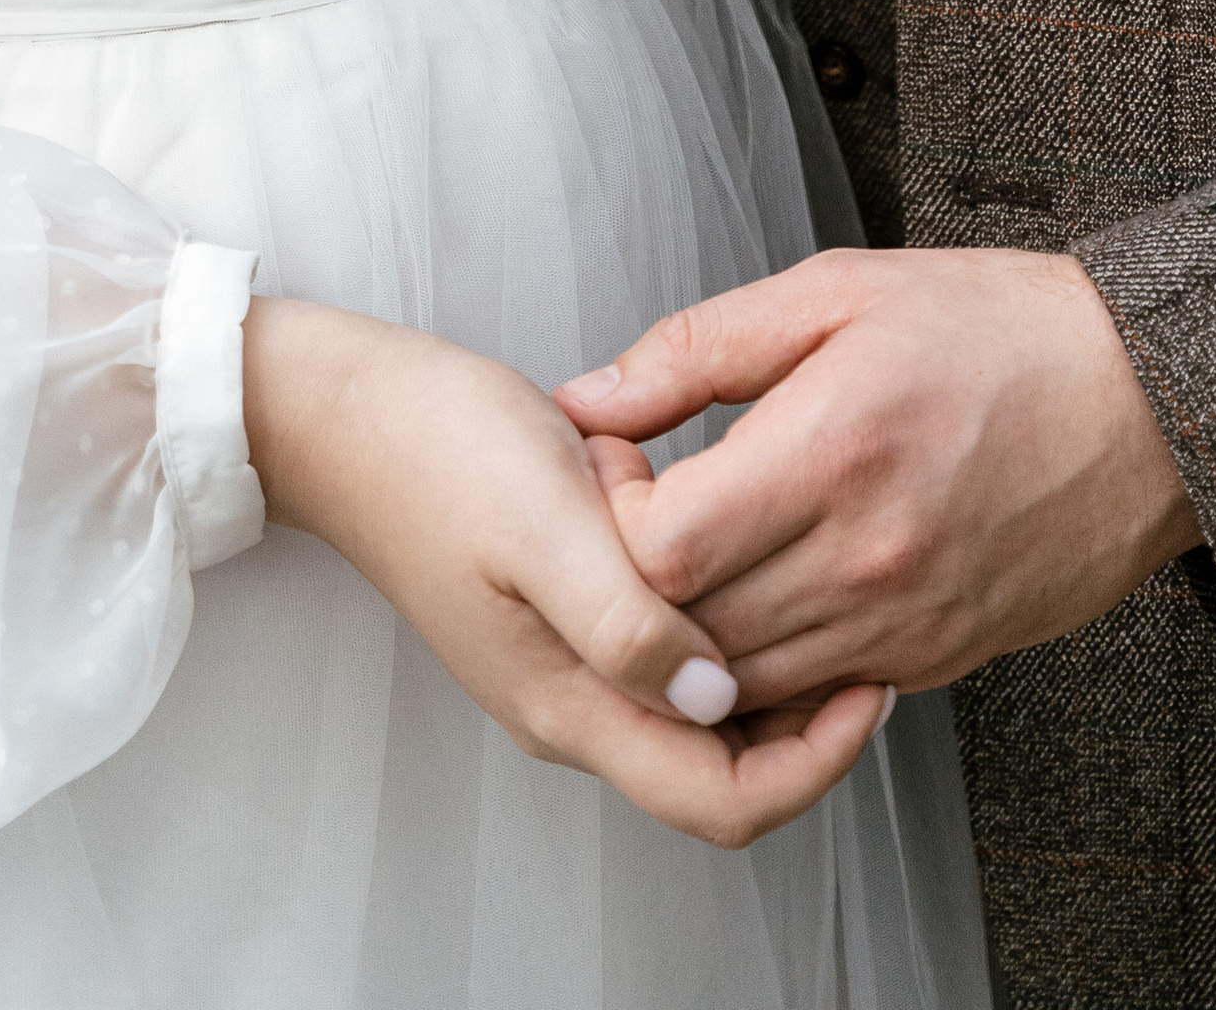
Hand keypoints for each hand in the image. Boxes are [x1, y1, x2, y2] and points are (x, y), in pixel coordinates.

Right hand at [241, 294, 891, 844]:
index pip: (723, 801)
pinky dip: (711, 605)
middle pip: (722, 767)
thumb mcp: (546, 518)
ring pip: (699, 708)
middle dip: (796, 702)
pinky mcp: (563, 619)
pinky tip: (720, 530)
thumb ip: (631, 619)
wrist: (344, 415)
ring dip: (752, 642)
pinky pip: (666, 651)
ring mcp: (565, 666)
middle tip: (836, 601)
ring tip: (769, 545)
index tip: (871, 681)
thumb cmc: (438, 448)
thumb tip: (721, 698)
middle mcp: (573, 707)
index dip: (815, 760)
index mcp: (570, 704)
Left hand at [555, 247, 1198, 704]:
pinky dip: (770, 660)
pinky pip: (815, 694)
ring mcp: (904, 623)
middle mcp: (865, 557)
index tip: (618, 468)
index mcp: (832, 450)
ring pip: (744, 682)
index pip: (661, 552)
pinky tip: (770, 588)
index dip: (611, 518)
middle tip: (637, 515)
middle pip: (690, 633)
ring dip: (697, 635)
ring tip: (698, 554)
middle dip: (637, 585)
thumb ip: (699, 348)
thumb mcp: (839, 291)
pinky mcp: (937, 660)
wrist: (1148, 404)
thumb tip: (587, 397)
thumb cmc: (996, 327)